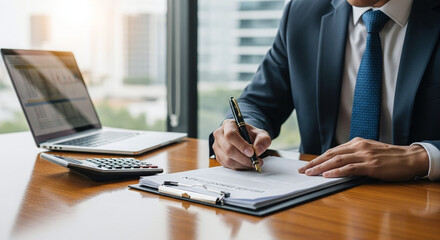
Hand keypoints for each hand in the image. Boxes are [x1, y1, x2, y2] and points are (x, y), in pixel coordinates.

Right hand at [212, 119, 270, 169]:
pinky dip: (239, 167)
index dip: (241, 145)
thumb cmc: (250, 135)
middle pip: (228, 149)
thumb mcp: (260, 133)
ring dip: (242, 164)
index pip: (231, 135)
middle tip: (255, 160)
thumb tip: (258, 150)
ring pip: (227, 159)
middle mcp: (219, 135)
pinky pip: (227, 165)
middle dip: (244, 158)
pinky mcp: (218, 156)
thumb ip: (263, 139)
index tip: (251, 152)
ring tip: (253, 163)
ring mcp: (217, 146)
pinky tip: (246, 164)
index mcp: (228, 125)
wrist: (245, 139)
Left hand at [298, 137, 428, 180]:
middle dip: (315, 162)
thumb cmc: (390, 157)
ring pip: (337, 160)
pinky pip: (350, 168)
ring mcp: (364, 156)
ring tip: (310, 173)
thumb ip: (354, 155)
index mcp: (356, 143)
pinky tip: (327, 175)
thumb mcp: (369, 151)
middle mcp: (358, 147)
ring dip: (321, 167)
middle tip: (303, 170)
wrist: (410, 158)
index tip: (307, 165)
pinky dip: (337, 172)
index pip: (332, 151)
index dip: (318, 158)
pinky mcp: (371, 166)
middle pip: (331, 155)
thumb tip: (337, 163)